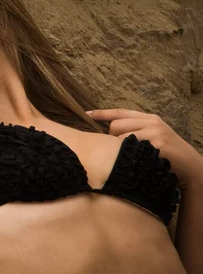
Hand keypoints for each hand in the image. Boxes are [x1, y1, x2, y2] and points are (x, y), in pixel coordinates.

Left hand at [86, 108, 202, 189]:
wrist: (192, 167)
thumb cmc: (168, 155)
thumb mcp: (154, 136)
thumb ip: (136, 129)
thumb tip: (110, 130)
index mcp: (150, 118)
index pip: (120, 112)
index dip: (102, 113)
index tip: (87, 114)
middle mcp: (152, 122)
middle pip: (115, 125)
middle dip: (112, 137)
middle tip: (123, 149)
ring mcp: (155, 133)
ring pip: (120, 137)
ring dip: (119, 149)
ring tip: (132, 157)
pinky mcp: (157, 145)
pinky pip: (130, 148)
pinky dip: (128, 156)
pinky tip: (136, 161)